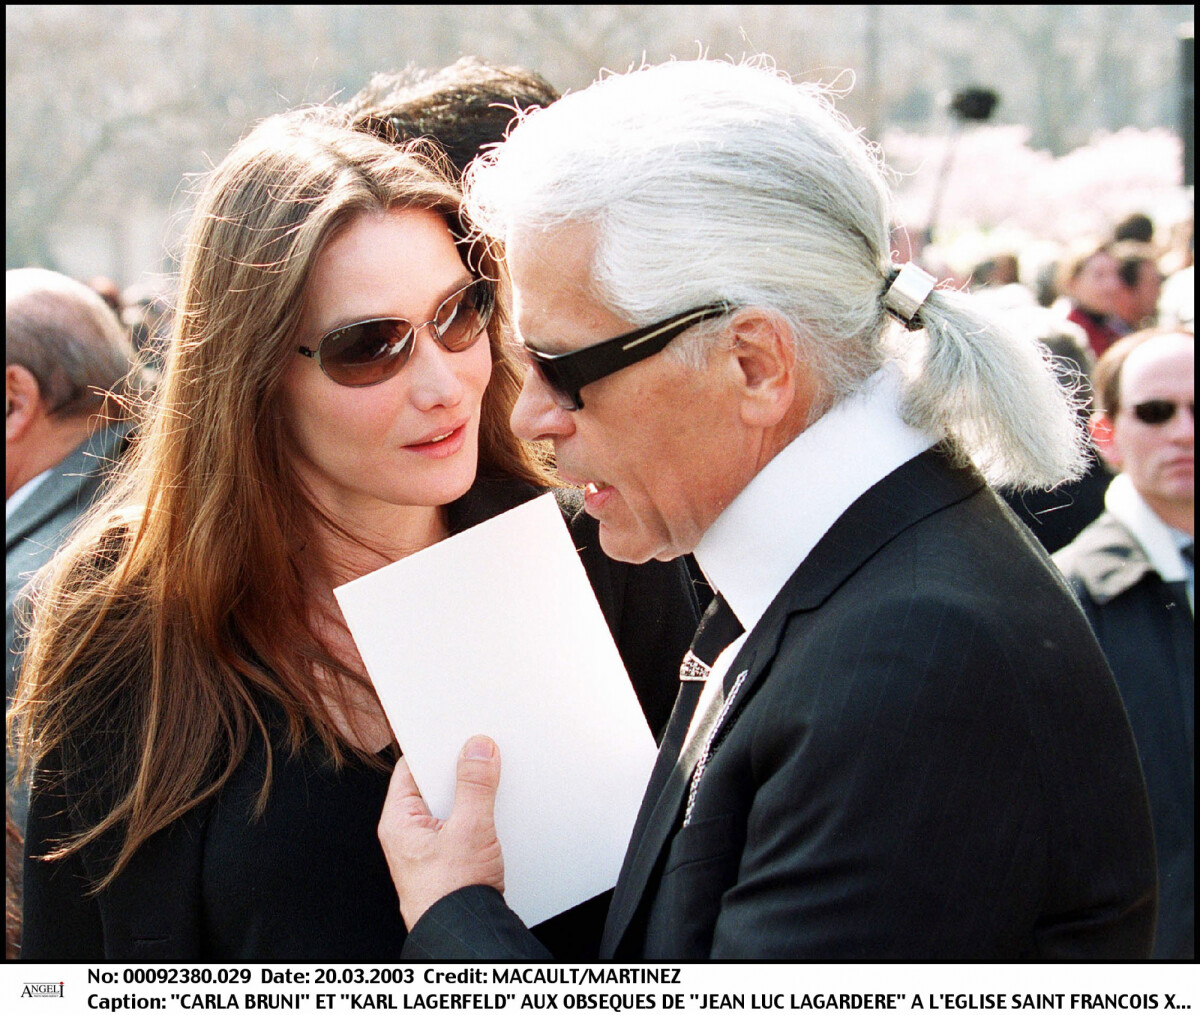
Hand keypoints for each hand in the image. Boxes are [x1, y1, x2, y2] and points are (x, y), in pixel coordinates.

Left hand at [378, 735, 505, 929]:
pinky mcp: (446, 861)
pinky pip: (460, 827)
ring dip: (471, 799)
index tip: (458, 737)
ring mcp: (427, 849)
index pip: (411, 769)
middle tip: (481, 760)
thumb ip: (474, 787)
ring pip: (449, 808)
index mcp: (398, 822)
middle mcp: (408, 834)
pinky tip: (493, 819)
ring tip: (490, 792)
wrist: (464, 933)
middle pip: (433, 787)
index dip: (435, 750)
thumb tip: (477, 751)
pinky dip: (476, 819)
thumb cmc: (451, 896)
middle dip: (458, 774)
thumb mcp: (469, 829)